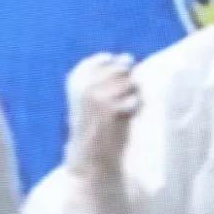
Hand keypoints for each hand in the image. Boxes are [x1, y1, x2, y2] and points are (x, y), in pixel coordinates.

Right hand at [65, 52, 139, 173]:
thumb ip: (113, 71)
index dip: (115, 75)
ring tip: (118, 113)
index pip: (107, 59)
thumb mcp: (98, 92)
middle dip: (126, 85)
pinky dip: (135, 110)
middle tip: (114, 106)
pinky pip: (136, 99)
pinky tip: (122, 120)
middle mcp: (82, 84)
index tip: (106, 94)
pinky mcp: (110, 109)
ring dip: (132, 98)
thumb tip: (129, 57)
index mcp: (76, 77)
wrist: (91, 157)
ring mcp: (95, 95)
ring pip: (132, 83)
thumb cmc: (98, 123)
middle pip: (122, 68)